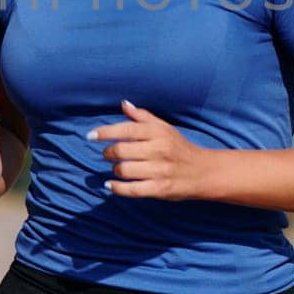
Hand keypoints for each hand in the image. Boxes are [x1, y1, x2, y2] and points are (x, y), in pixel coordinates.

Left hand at [90, 100, 212, 199]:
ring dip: (115, 170)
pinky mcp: (160, 189)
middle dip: (108, 153)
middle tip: (108, 154)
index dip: (105, 132)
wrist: (203, 172)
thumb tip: (123, 104)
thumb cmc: (179, 147)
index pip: (126, 130)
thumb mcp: (164, 128)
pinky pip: (131, 189)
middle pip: (121, 151)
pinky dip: (117, 188)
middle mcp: (159, 150)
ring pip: (124, 170)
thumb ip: (142, 116)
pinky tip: (110, 185)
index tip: (90, 136)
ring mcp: (159, 171)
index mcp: (158, 133)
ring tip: (117, 168)